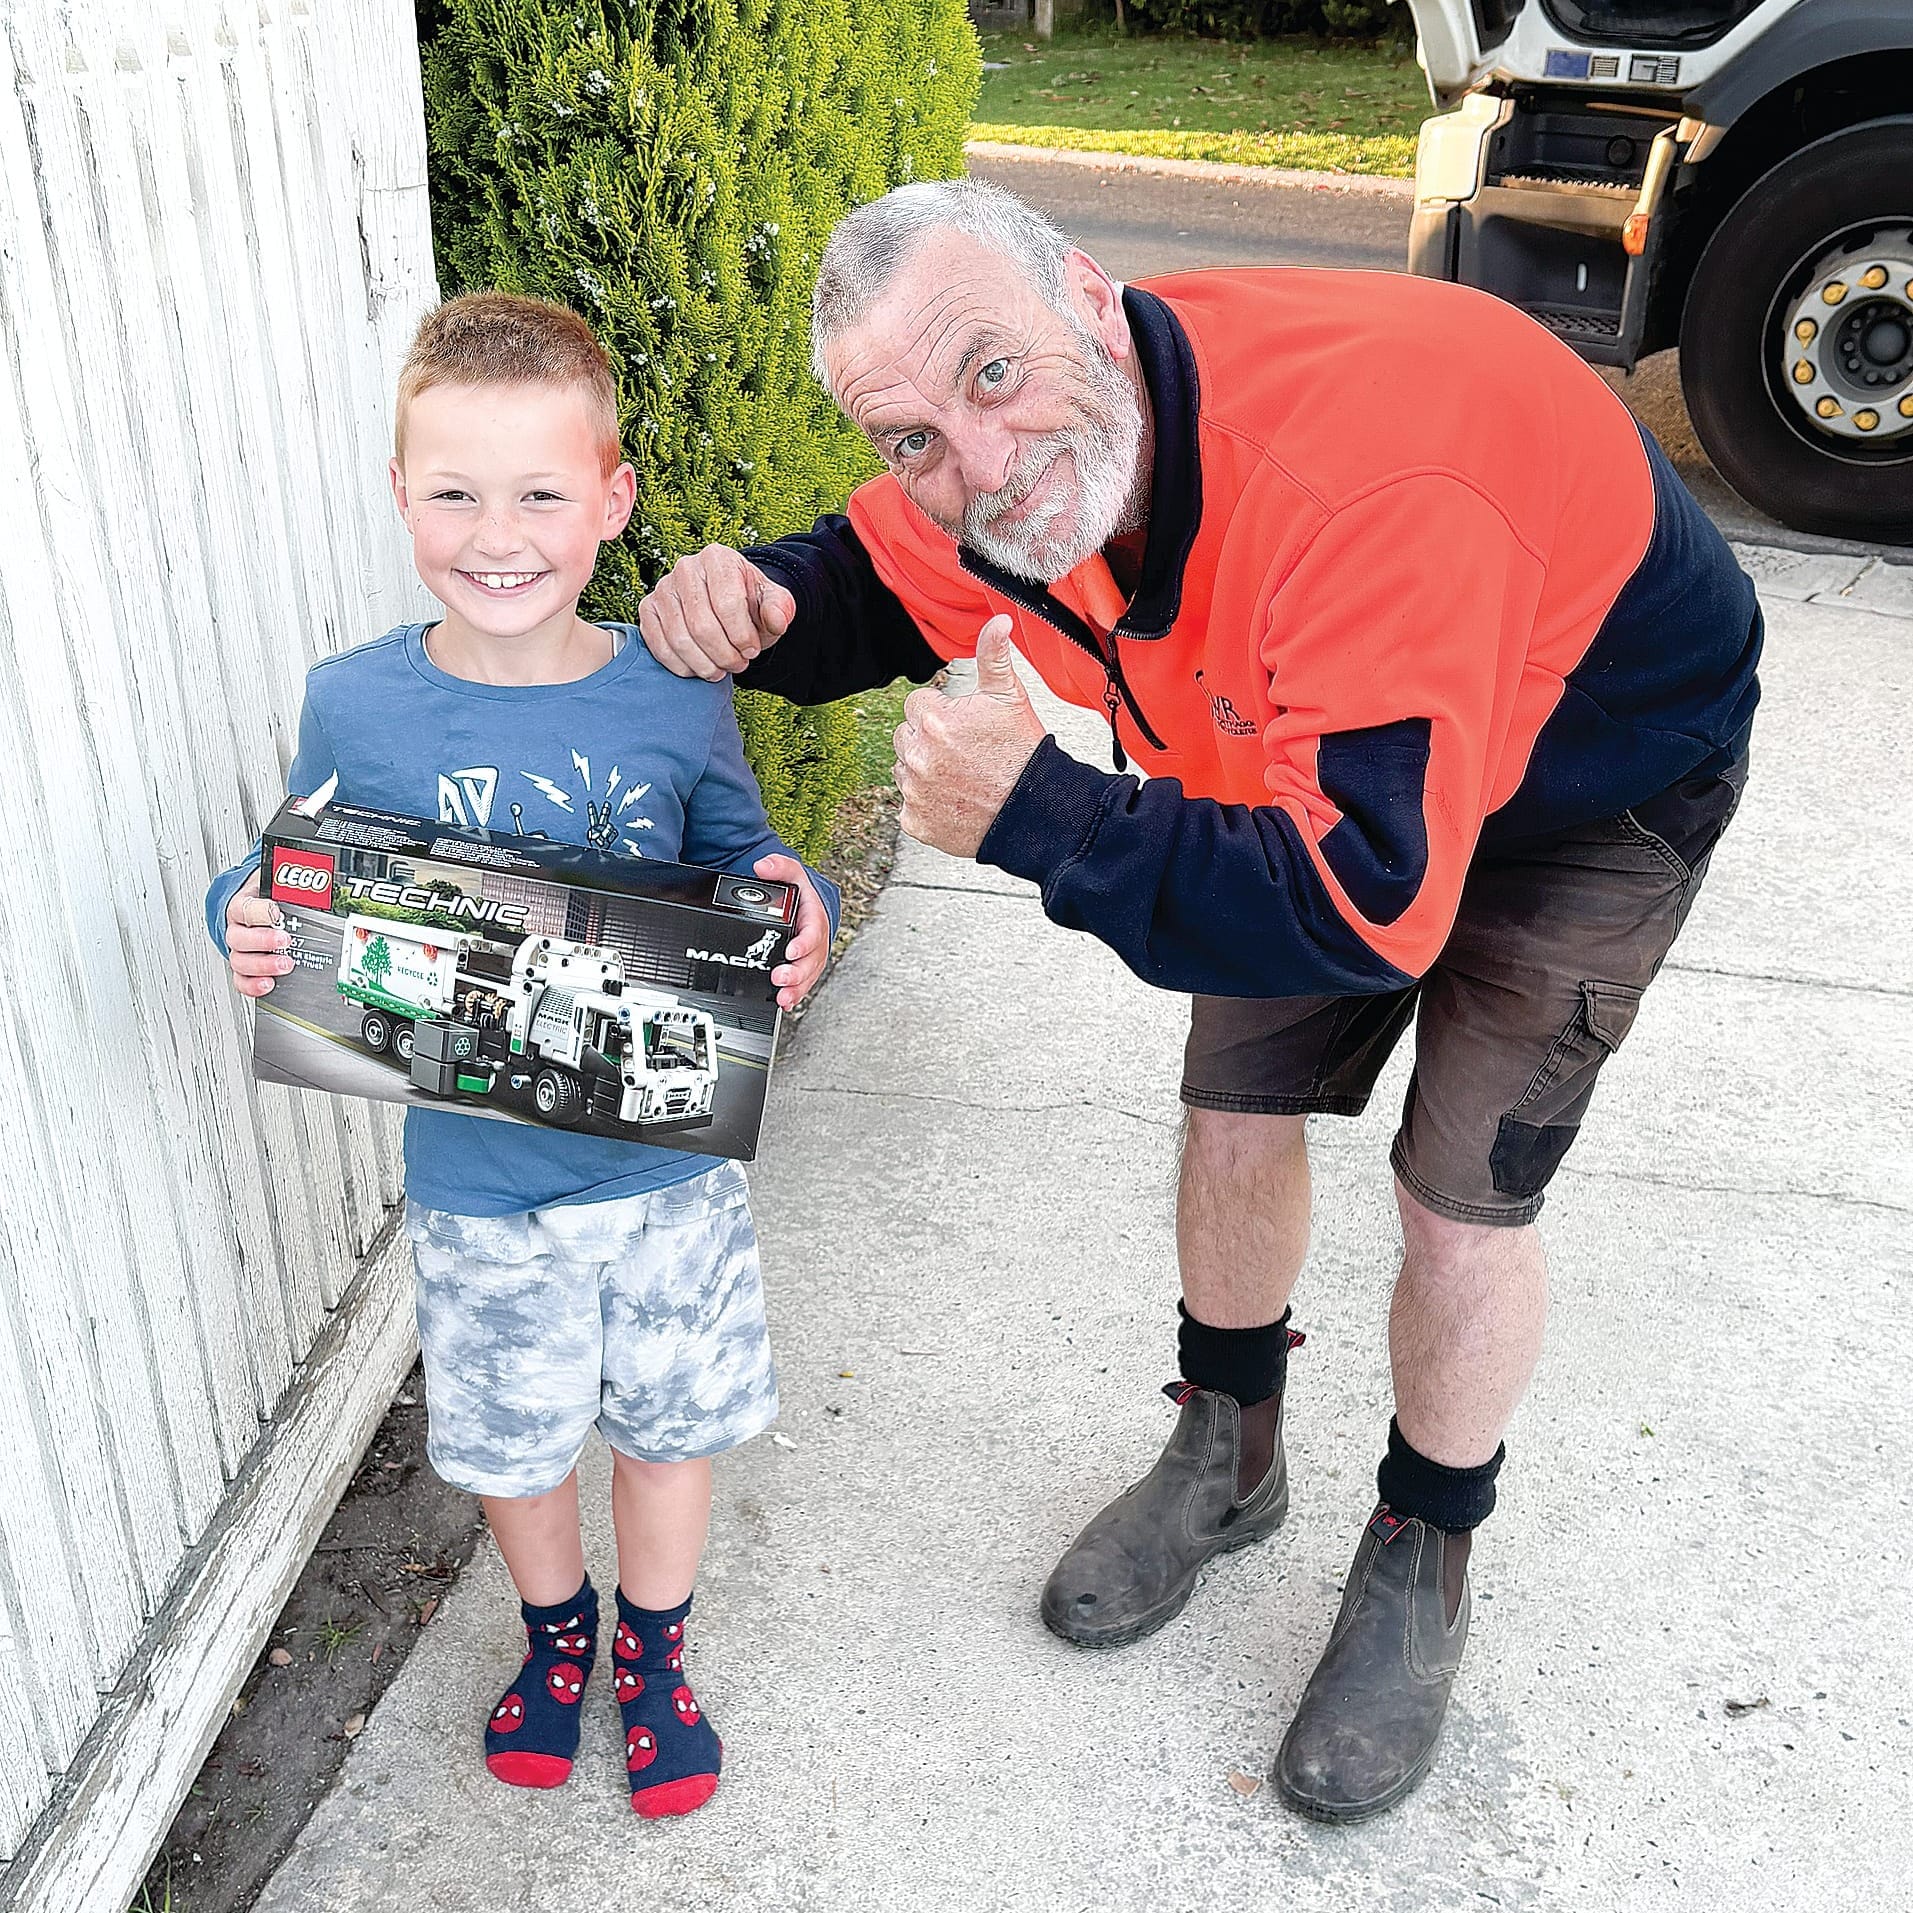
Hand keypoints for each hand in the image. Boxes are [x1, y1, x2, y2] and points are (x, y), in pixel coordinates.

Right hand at [226, 886, 290, 997]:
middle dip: (263, 941)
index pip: (244, 908)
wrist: (259, 907)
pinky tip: (268, 984)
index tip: (276, 912)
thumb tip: (322, 886)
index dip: (259, 911)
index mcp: (243, 906)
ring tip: (285, 965)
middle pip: (239, 938)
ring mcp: (240, 950)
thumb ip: (295, 889)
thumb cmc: (270, 899)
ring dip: (262, 965)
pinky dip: (253, 985)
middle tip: (284, 941)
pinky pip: (241, 979)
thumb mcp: (280, 887)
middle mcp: (238, 929)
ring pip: (240, 961)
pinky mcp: (245, 967)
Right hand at [637, 545, 795, 680]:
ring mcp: (663, 588)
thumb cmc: (750, 602)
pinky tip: (699, 668)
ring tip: (721, 670)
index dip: (742, 635)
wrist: (727, 603)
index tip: (753, 651)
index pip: (728, 603)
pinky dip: (680, 665)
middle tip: (738, 665)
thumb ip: (780, 608)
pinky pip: (658, 645)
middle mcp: (685, 568)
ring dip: (704, 664)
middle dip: (724, 655)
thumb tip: (776, 621)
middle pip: (702, 625)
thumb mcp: (773, 602)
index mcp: (718, 558)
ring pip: (680, 639)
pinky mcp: (648, 610)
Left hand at [756, 854, 830, 1009]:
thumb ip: (778, 866)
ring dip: (797, 988)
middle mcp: (815, 940)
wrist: (806, 904)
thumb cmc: (801, 892)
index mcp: (814, 918)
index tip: (791, 951)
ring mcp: (810, 956)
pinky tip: (786, 1003)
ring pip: (808, 976)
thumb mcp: (792, 872)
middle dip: (797, 972)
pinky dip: (795, 994)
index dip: (804, 944)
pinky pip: (802, 983)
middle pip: (811, 960)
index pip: (813, 932)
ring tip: (783, 997)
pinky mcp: (803, 967)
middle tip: (780, 978)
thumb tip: (762, 866)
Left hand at [893, 615, 1046, 858]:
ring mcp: (915, 791)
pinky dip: (927, 805)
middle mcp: (918, 755)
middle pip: (906, 736)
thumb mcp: (1009, 697)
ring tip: (960, 776)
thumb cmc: (1022, 756)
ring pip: (905, 770)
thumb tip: (997, 622)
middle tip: (962, 752)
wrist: (1033, 811)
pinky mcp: (916, 821)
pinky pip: (910, 807)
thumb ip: (994, 656)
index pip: (917, 705)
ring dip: (924, 771)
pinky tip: (955, 801)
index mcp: (933, 720)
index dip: (941, 713)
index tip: (962, 726)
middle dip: (928, 740)